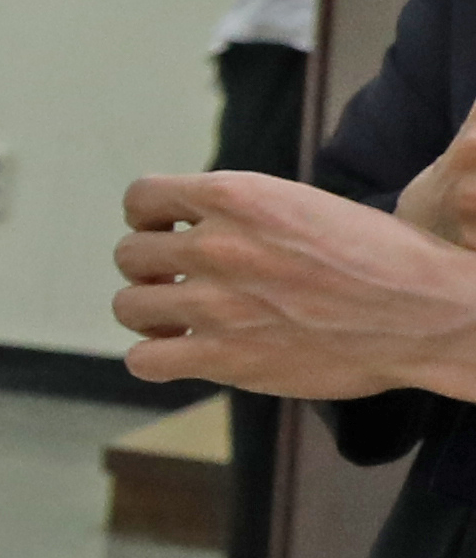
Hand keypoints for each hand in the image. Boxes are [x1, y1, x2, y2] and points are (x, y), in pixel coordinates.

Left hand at [113, 163, 475, 401]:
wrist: (429, 313)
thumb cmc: (381, 258)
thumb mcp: (303, 205)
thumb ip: (242, 212)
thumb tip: (193, 222)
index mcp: (237, 197)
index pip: (141, 198)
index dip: (147, 217)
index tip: (166, 231)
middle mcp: (217, 245)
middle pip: (129, 254)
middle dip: (152, 268)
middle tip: (181, 281)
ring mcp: (216, 303)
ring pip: (128, 306)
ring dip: (150, 312)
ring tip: (181, 317)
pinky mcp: (224, 357)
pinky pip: (145, 360)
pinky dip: (155, 358)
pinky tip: (183, 352)